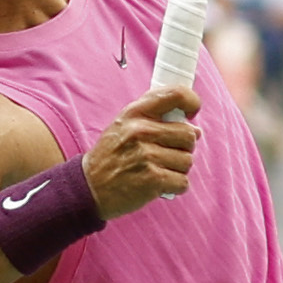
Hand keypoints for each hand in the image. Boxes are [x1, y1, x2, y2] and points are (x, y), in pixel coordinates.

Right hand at [84, 87, 198, 218]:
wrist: (89, 187)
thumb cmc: (111, 156)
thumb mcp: (124, 125)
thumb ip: (153, 117)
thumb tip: (193, 126)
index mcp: (135, 113)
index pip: (175, 95)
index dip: (192, 101)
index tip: (192, 112)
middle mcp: (141, 131)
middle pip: (188, 134)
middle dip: (184, 147)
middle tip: (168, 153)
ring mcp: (147, 156)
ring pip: (187, 160)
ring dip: (178, 169)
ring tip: (159, 170)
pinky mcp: (152, 179)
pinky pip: (182, 182)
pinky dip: (175, 186)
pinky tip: (160, 184)